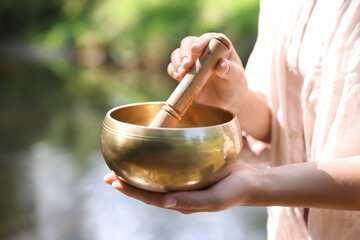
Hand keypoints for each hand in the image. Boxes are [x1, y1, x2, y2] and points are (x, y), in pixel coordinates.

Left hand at [104, 163, 260, 213]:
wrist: (250, 182)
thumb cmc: (234, 191)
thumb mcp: (215, 200)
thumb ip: (191, 201)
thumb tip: (165, 201)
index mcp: (180, 202)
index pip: (150, 198)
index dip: (131, 191)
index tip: (114, 182)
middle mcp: (178, 193)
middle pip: (148, 189)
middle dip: (127, 183)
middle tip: (108, 175)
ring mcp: (183, 182)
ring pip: (155, 178)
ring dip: (138, 173)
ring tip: (121, 165)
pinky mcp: (190, 170)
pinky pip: (168, 167)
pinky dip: (155, 162)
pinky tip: (150, 153)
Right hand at [167, 33, 247, 109]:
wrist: (228, 101)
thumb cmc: (235, 85)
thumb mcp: (237, 78)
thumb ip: (230, 70)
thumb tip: (221, 65)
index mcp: (218, 45)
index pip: (207, 38)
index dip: (200, 42)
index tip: (195, 49)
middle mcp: (203, 50)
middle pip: (188, 43)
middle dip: (185, 53)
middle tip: (186, 65)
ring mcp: (192, 61)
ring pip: (178, 54)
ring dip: (177, 62)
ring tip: (182, 73)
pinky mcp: (184, 73)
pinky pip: (173, 68)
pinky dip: (173, 71)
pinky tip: (178, 77)